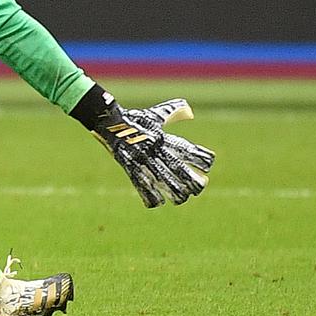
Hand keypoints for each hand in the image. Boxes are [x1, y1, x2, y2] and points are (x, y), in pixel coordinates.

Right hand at [91, 98, 214, 207]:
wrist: (107, 121)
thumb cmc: (133, 119)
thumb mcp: (154, 116)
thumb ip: (173, 113)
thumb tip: (190, 113)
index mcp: (163, 137)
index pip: (188, 150)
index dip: (201, 159)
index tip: (208, 165)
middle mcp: (155, 150)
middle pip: (179, 169)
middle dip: (193, 181)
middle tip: (200, 187)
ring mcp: (142, 160)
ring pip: (164, 182)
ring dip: (176, 193)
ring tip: (181, 198)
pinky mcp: (130, 168)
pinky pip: (143, 186)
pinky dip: (152, 197)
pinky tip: (159, 202)